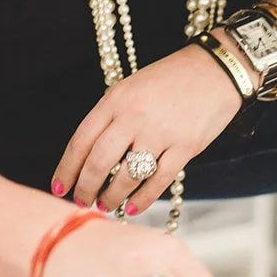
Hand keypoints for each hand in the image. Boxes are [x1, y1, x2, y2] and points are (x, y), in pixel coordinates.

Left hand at [53, 39, 244, 215]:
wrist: (217, 69)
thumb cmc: (172, 78)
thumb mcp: (132, 87)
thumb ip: (112, 116)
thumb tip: (92, 157)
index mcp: (116, 98)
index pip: (82, 140)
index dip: (67, 169)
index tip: (59, 188)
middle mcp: (134, 116)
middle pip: (100, 161)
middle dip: (86, 187)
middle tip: (82, 201)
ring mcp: (161, 132)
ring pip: (127, 176)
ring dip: (112, 196)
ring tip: (106, 206)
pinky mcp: (186, 146)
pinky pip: (158, 180)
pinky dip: (142, 198)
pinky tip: (132, 207)